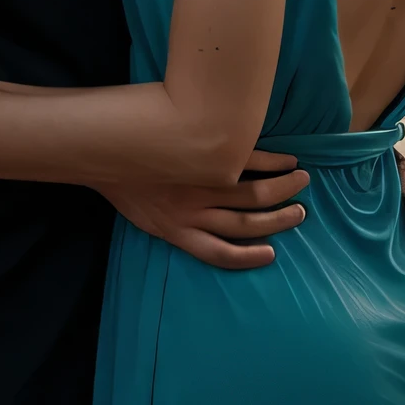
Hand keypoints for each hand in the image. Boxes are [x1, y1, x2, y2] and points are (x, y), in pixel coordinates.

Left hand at [96, 150, 309, 270]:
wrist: (103, 147)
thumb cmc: (120, 181)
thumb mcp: (142, 214)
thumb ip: (172, 224)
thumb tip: (197, 226)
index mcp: (177, 230)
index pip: (219, 253)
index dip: (247, 258)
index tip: (271, 254)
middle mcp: (193, 211)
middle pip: (245, 222)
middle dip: (278, 219)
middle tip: (301, 213)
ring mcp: (201, 183)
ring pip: (252, 193)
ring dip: (281, 190)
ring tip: (300, 182)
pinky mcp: (206, 154)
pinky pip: (246, 160)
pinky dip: (270, 161)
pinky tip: (286, 160)